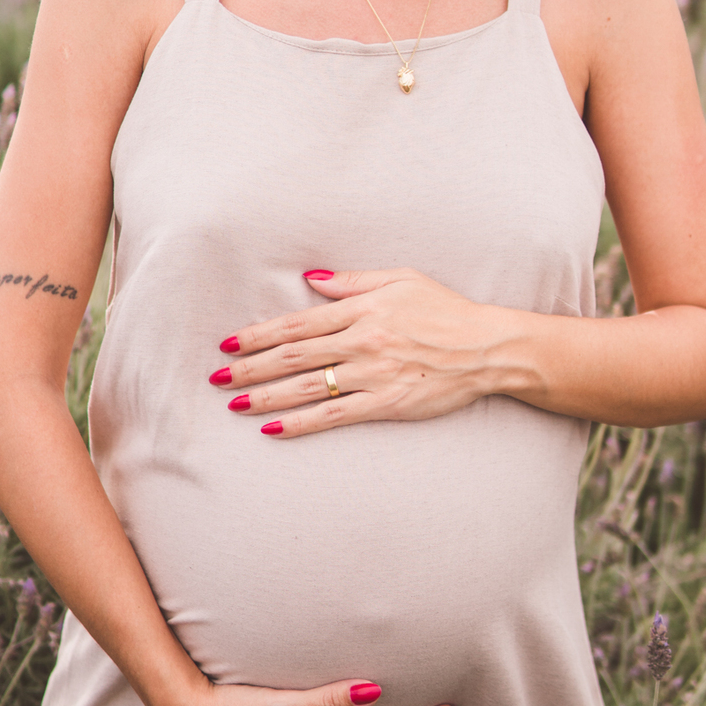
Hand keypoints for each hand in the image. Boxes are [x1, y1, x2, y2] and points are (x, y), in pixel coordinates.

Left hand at [212, 268, 511, 437]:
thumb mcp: (401, 279)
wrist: (487, 347)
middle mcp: (362, 341)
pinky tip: (274, 428)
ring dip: (267, 395)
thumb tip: (310, 277)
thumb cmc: (445, 309)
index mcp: (362, 309)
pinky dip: (302, 422)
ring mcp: (373, 374)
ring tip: (235, 403)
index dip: (260, 334)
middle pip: (294, 356)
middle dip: (251, 367)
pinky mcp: (386, 403)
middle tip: (218, 377)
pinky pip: (335, 415)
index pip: (299, 323)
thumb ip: (352, 280)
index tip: (231, 342)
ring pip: (308, 386)